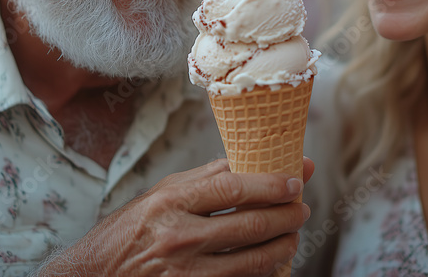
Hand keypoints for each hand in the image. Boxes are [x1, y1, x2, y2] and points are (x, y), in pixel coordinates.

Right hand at [36, 157, 314, 276]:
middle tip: (302, 208)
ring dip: (280, 248)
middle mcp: (178, 237)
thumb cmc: (126, 233)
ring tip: (292, 236)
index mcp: (170, 202)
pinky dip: (260, 274)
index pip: (233, 188)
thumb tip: (246, 162)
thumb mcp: (157, 195)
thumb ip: (201, 179)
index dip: (271, 184)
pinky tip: (270, 264)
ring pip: (251, 262)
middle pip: (249, 226)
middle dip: (285, 216)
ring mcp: (185, 273)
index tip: (296, 180)